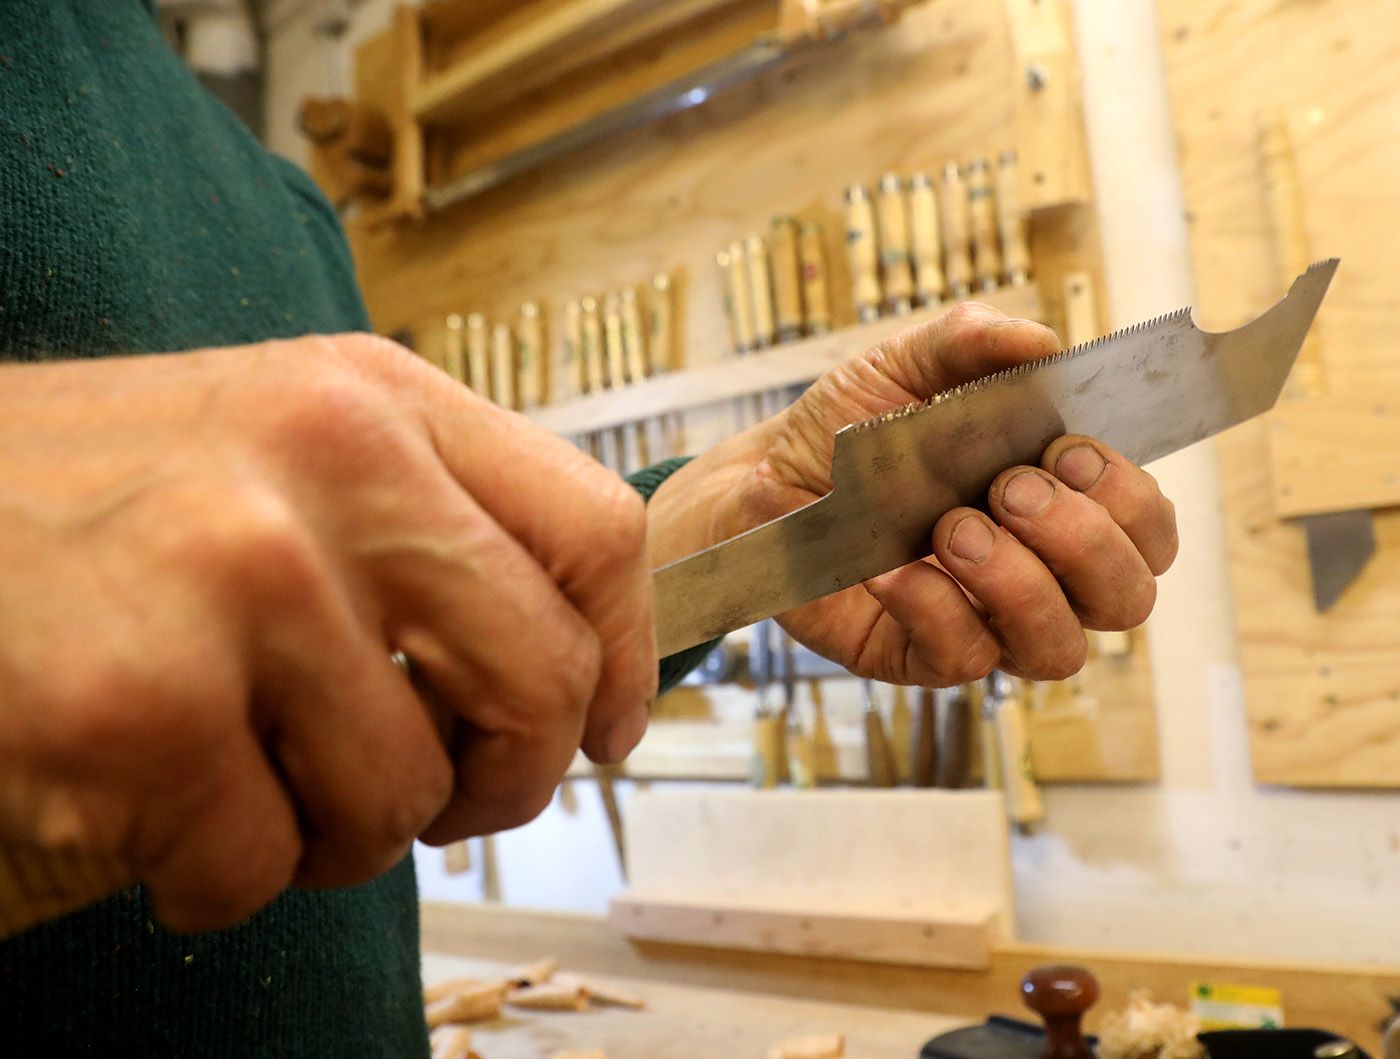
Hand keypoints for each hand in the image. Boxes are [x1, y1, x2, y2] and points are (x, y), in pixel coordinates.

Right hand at [0, 336, 655, 931]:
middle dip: (507, 779)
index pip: (596, 531)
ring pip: (403, 795)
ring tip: (253, 783)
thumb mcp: (278, 453)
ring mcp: (237, 577)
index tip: (606, 728)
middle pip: (542, 676)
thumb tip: (568, 663)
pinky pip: (261, 867)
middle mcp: (327, 464)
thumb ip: (422, 527)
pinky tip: (150, 809)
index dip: (626, 656)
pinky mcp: (141, 706)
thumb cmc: (90, 506)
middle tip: (445, 799)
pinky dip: (216, 875)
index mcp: (375, 399)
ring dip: (338, 831)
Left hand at [648, 303, 1176, 684]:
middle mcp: (1040, 574)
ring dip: (1019, 584)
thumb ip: (973, 340)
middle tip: (1008, 488)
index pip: (1148, 532)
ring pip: (1059, 648)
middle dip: (1083, 541)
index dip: (1130, 500)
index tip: (1069, 450)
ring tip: (953, 529)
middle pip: (1126, 598)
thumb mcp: (907, 364)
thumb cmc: (854, 427)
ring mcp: (984, 622)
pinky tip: (891, 568)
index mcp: (1061, 506)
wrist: (765, 477)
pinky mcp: (920, 655)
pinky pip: (963, 657)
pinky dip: (934, 607)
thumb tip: (1044, 343)